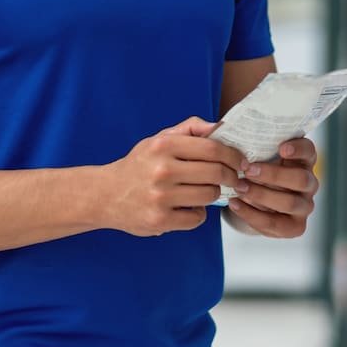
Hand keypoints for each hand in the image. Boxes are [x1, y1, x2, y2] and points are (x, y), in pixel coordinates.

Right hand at [103, 117, 244, 236]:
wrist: (105, 194)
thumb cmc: (139, 165)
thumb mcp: (159, 138)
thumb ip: (190, 129)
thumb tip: (220, 126)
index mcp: (164, 145)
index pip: (213, 149)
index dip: (234, 155)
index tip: (241, 161)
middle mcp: (162, 170)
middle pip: (216, 173)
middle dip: (231, 176)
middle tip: (235, 178)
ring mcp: (161, 197)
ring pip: (209, 195)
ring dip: (213, 194)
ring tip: (204, 190)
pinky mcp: (160, 219)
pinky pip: (197, 217)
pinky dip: (198, 213)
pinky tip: (187, 206)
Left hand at [226, 138, 317, 238]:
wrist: (255, 199)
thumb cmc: (256, 167)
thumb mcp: (254, 152)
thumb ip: (245, 139)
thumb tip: (223, 128)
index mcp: (303, 159)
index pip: (309, 150)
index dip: (298, 149)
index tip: (281, 148)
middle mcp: (309, 182)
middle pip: (301, 179)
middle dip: (273, 175)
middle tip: (248, 170)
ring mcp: (304, 205)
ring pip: (289, 202)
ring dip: (262, 195)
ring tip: (239, 188)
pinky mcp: (295, 226)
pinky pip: (275, 223)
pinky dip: (253, 215)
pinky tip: (235, 204)